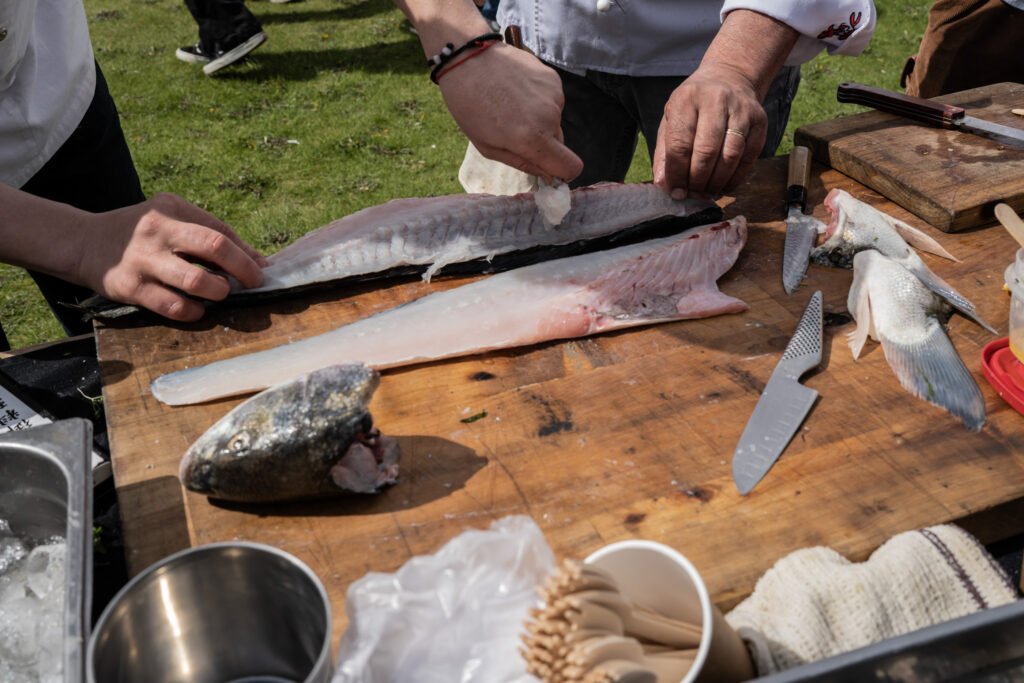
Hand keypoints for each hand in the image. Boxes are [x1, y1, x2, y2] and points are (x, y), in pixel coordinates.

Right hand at [76, 193, 266, 320]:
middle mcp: (159, 231)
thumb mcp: (171, 218)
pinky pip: (173, 306)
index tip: (261, 269)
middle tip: (253, 283)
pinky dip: (193, 312)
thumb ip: (209, 234)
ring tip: (219, 293)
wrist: (84, 243)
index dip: (246, 253)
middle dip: (243, 269)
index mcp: (172, 209)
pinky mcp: (131, 287)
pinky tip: (196, 309)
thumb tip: (257, 260)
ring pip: (197, 281)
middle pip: (215, 246)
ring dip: (218, 292)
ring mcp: (144, 260)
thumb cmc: (141, 233)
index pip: (221, 231)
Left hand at [438, 42, 582, 183]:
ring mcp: (554, 95)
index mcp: (532, 139)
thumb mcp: (488, 147)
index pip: (570, 167)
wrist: (468, 58)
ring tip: (511, 106)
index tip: (547, 168)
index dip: (562, 173)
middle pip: (560, 143)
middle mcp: (549, 117)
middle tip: (514, 129)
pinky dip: (539, 101)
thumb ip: (523, 163)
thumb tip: (548, 175)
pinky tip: (517, 91)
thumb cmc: (470, 106)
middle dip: (542, 143)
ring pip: (554, 121)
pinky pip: (553, 101)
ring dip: (539, 120)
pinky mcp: (553, 78)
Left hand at [652, 63, 766, 199]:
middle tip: (693, 194)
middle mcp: (716, 100)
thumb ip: (665, 152)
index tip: (676, 192)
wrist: (729, 78)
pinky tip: (724, 186)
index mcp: (687, 99)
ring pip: (730, 155)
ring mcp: (741, 109)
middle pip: (707, 151)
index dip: (677, 173)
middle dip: (698, 180)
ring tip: (707, 193)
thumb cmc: (694, 105)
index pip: (680, 144)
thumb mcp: (671, 118)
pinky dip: (736, 177)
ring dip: (718, 182)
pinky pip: (750, 156)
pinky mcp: (760, 120)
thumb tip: (664, 185)